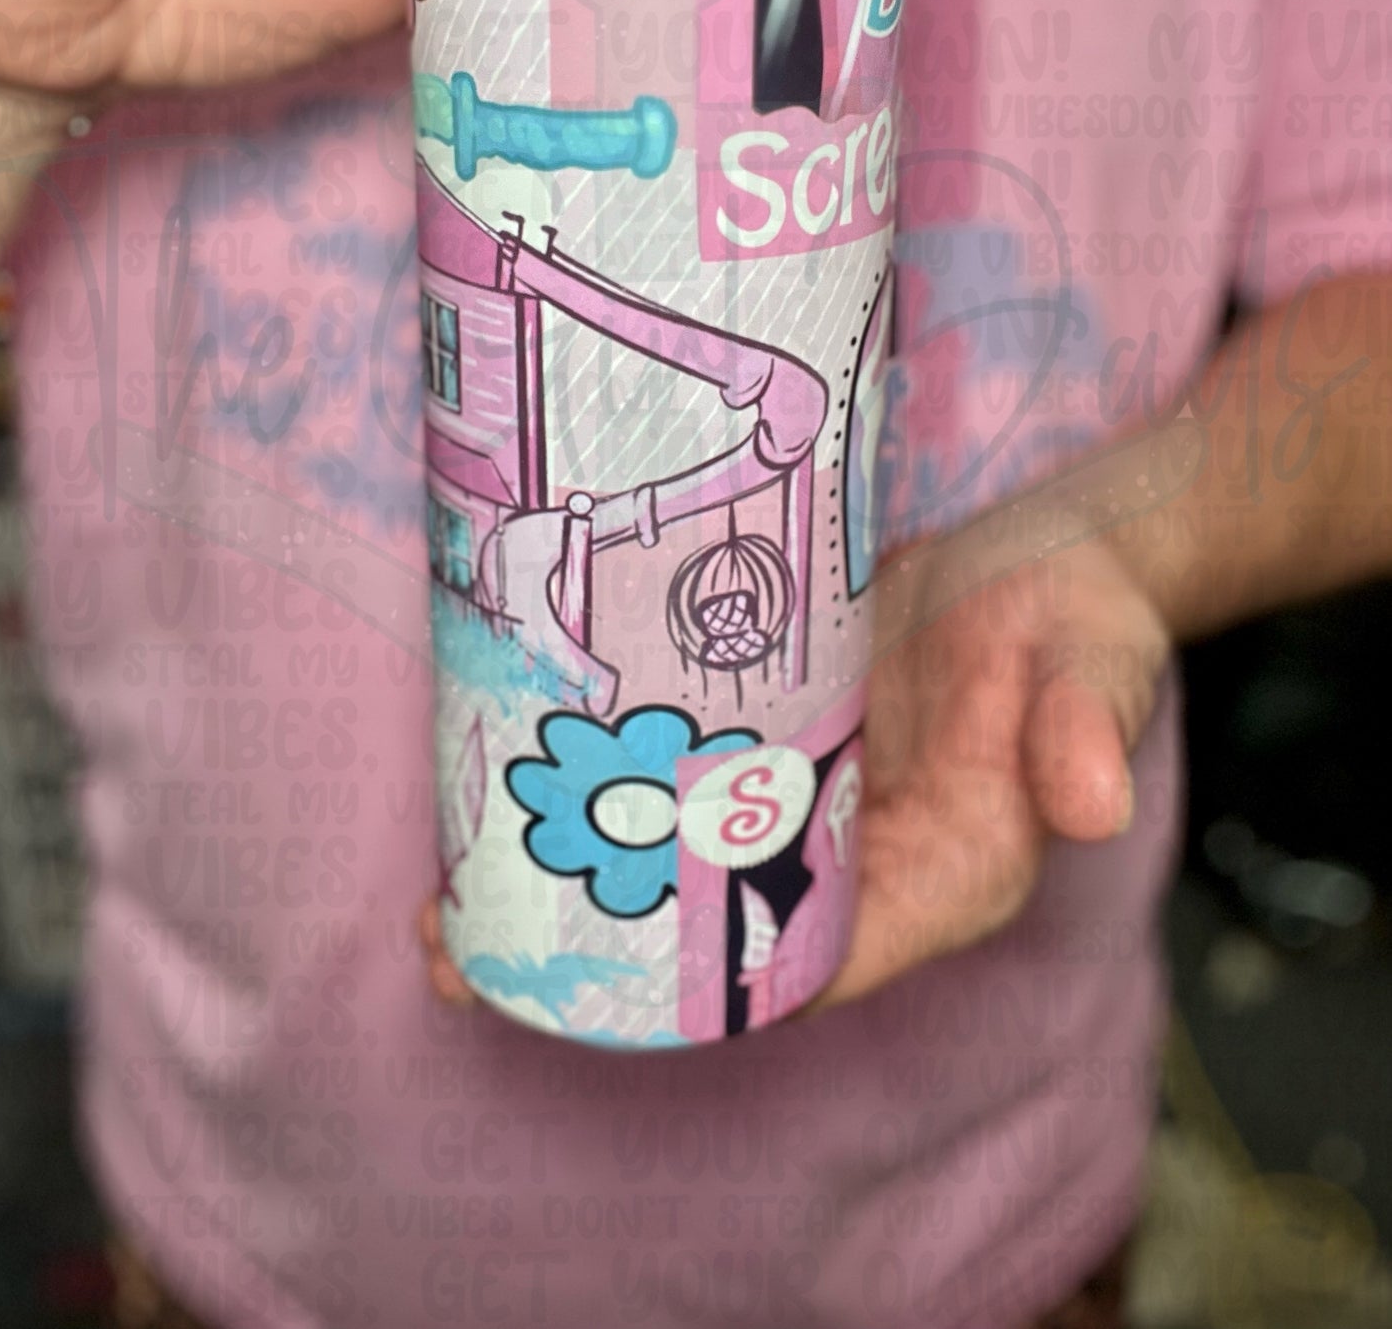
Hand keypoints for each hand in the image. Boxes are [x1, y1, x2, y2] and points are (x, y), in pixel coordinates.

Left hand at [420, 505, 1168, 1017]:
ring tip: (448, 888)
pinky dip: (608, 799)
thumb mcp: (1096, 662)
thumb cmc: (1085, 618)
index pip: (816, 956)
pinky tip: (523, 785)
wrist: (1056, 550)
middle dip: (597, 956)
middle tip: (453, 949)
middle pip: (721, 933)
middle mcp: (866, 858)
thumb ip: (1087, 728)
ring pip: (684, 868)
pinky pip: (685, 789)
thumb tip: (1095, 799)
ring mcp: (811, 800)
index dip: (699, 987)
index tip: (588, 993)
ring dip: (579, 883)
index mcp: (946, 872)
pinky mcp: (778, 740)